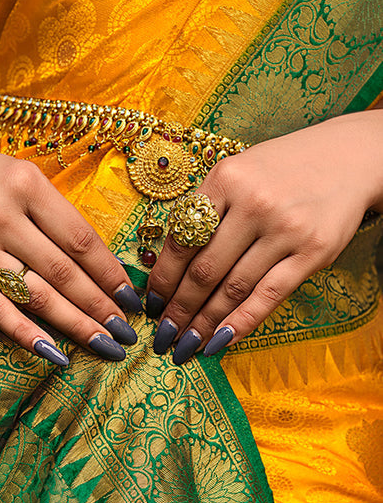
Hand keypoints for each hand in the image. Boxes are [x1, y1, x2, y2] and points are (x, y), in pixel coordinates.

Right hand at [0, 126, 142, 364]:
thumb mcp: (21, 177)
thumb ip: (56, 215)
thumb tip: (102, 266)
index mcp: (26, 185)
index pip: (80, 239)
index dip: (110, 274)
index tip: (132, 299)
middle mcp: (1, 217)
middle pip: (62, 273)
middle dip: (100, 308)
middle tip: (127, 333)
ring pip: (35, 296)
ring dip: (75, 326)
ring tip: (105, 346)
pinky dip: (27, 335)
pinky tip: (56, 354)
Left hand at [146, 111, 382, 362]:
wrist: (350, 157)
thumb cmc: (281, 170)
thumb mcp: (237, 173)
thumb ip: (206, 212)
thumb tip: (169, 268)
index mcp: (225, 179)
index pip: (182, 240)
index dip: (163, 279)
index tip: (152, 304)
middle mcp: (254, 202)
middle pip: (204, 270)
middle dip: (179, 309)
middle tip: (165, 335)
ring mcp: (285, 228)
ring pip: (234, 288)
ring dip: (205, 322)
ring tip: (188, 345)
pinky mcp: (313, 251)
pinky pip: (269, 296)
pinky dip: (242, 323)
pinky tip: (221, 341)